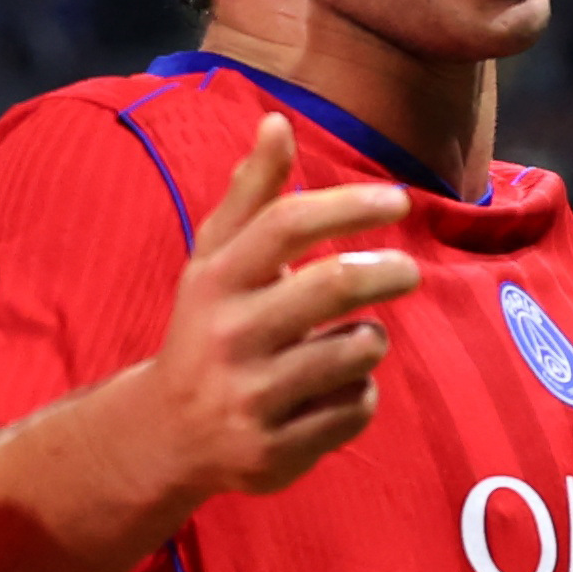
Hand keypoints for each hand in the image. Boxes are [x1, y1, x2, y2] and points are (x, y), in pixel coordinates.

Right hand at [130, 115, 419, 503]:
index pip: (285, 224)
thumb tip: (277, 121)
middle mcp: (227, 336)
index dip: (348, 205)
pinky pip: (354, 409)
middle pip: (331, 286)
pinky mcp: (274, 450)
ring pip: (356, 351)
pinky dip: (358, 394)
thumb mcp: (214, 260)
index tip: (397, 201)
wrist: (165, 433)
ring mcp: (251, 397)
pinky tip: (331, 391)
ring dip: (369, 341)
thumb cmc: (206, 327)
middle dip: (386, 272)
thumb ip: (251, 194)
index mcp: (215, 281)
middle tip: (407, 271)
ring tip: (351, 341)